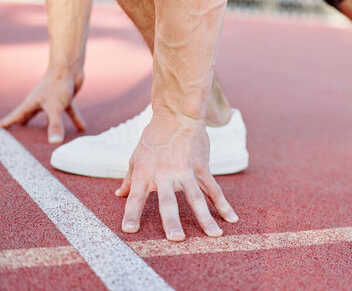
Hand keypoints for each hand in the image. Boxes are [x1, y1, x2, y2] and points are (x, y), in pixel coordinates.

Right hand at [0, 70, 84, 142]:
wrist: (69, 68)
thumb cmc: (57, 84)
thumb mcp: (55, 108)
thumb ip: (54, 125)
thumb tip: (54, 143)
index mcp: (31, 103)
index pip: (17, 116)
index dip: (8, 123)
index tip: (0, 129)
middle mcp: (39, 102)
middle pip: (29, 116)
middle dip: (24, 124)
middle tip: (18, 134)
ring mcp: (52, 100)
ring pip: (48, 115)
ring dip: (48, 125)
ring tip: (44, 135)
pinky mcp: (65, 98)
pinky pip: (69, 111)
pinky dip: (75, 119)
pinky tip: (81, 128)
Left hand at [115, 114, 237, 240]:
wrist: (178, 114)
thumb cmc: (154, 136)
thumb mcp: (137, 156)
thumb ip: (129, 178)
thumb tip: (118, 195)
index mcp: (146, 172)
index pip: (136, 197)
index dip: (132, 213)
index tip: (130, 230)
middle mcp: (165, 174)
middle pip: (169, 201)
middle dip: (172, 220)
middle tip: (176, 239)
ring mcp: (186, 170)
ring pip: (196, 197)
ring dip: (205, 217)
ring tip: (213, 235)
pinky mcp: (202, 167)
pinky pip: (213, 188)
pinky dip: (223, 204)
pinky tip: (231, 218)